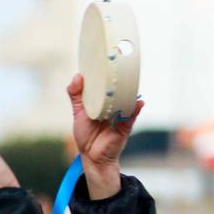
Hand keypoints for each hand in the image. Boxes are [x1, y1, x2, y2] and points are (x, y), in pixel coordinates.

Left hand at [67, 74, 141, 199]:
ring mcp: (121, 115)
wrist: (92, 156)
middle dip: (122, 79)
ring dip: (130, 92)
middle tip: (122, 64)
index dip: (108, 73)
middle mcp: (113, 106)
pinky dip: (135, 109)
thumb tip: (78, 76)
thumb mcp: (78, 112)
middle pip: (120, 90)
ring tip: (131, 80)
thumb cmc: (86, 134)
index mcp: (102, 101)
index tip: (109, 58)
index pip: (107, 84)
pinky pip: (131, 116)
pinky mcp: (125, 126)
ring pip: (127, 100)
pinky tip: (138, 102)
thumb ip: (76, 95)